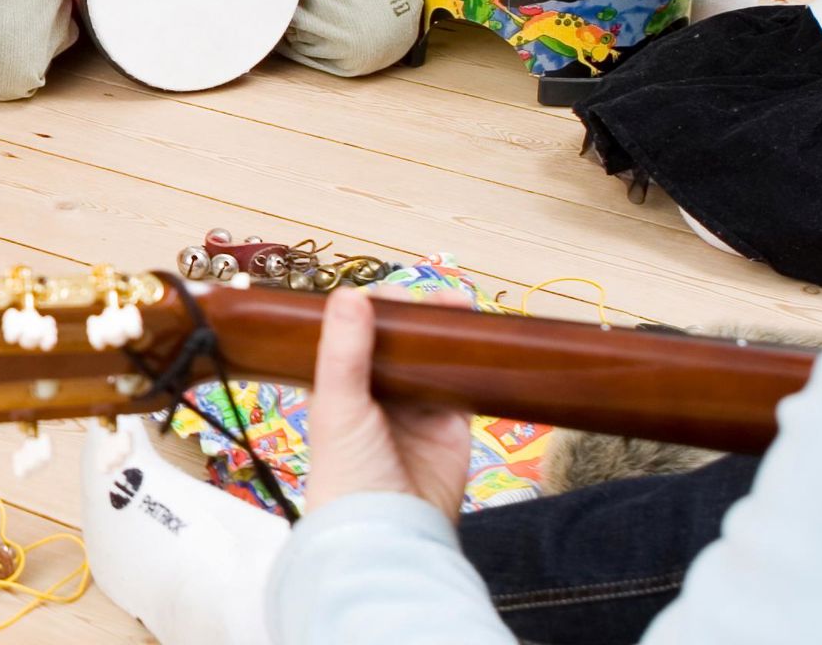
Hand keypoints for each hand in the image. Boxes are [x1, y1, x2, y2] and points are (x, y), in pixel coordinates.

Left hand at [297, 289, 476, 511]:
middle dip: (420, 315)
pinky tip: (483, 339)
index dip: (374, 308)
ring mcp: (416, 406)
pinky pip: (465, 382)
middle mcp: (377, 392)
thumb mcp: (340, 405)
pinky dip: (475, 362)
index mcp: (339, 385)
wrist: (392, 528)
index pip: (355, 333)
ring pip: (434, 356)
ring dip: (448, 332)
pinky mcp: (451, 422)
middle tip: (441, 299)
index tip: (393, 294)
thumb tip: (349, 294)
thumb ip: (344, 351)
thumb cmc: (349, 472)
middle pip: (400, 339)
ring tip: (464, 308)